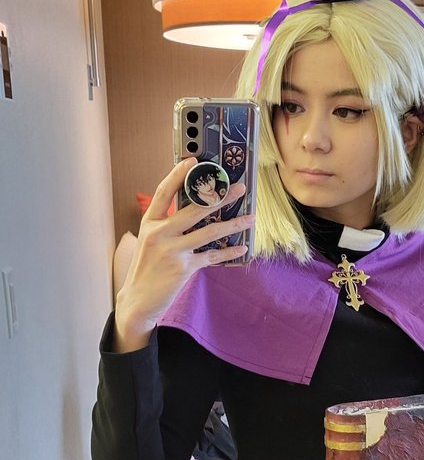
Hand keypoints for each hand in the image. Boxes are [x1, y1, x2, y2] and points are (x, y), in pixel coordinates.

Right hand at [114, 158, 254, 349]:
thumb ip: (166, 225)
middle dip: (220, 196)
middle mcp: (160, 233)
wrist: (138, 300)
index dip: (178, 174)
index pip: (164, 192)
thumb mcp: (149, 241)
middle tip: (239, 188)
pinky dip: (229, 252)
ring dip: (233, 224)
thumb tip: (193, 210)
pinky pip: (212, 256)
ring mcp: (173, 251)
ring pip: (209, 231)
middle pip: (195, 208)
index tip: (193, 160)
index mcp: (149, 222)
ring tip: (250, 217)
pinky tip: (242, 247)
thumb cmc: (146, 269)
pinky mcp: (184, 268)